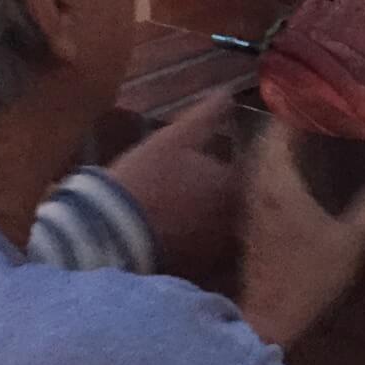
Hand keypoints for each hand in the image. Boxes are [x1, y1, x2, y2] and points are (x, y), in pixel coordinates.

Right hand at [107, 91, 245, 280]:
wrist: (110, 231)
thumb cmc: (144, 177)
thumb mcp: (173, 138)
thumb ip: (205, 115)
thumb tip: (228, 93)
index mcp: (234, 187)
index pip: (254, 173)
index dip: (244, 164)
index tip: (232, 157)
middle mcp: (235, 222)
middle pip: (245, 206)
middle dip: (233, 195)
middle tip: (211, 186)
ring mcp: (218, 250)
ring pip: (228, 232)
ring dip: (219, 221)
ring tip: (196, 210)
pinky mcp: (199, 271)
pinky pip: (211, 257)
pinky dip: (204, 245)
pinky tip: (185, 235)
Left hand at [237, 121, 364, 349]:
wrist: (269, 316)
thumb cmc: (308, 276)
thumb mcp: (351, 242)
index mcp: (278, 182)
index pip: (279, 130)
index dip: (294, 108)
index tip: (316, 93)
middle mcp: (258, 185)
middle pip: (266, 140)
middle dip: (288, 122)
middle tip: (317, 110)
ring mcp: (251, 203)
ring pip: (261, 159)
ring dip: (280, 143)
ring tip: (310, 133)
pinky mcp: (252, 219)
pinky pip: (262, 177)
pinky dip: (277, 164)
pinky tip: (299, 172)